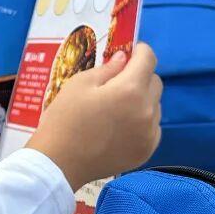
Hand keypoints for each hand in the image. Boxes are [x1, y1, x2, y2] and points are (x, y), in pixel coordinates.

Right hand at [27, 45, 161, 191]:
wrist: (59, 162)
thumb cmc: (65, 118)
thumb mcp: (80, 83)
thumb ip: (108, 68)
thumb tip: (124, 59)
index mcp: (130, 89)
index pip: (149, 59)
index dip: (140, 51)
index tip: (129, 52)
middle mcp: (147, 110)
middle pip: (155, 82)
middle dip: (140, 75)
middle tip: (119, 80)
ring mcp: (149, 133)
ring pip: (155, 105)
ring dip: (142, 99)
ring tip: (118, 106)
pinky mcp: (147, 150)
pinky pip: (153, 127)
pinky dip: (142, 120)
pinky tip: (122, 125)